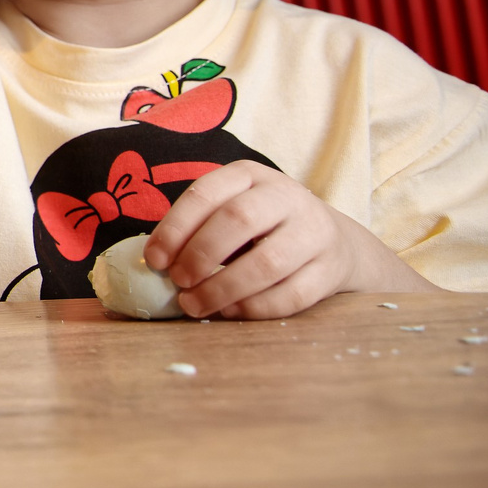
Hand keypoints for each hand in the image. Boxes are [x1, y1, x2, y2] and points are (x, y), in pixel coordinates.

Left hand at [144, 161, 430, 318]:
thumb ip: (197, 230)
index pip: (206, 193)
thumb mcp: (231, 212)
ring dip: (223, 288)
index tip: (154, 260)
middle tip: (178, 282)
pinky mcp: (331, 269)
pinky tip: (230, 311)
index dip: (175, 228)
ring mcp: (314, 232)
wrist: (334, 243)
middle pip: (238, 220)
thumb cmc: (262, 229)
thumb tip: (153, 264)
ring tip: (196, 304)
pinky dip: (255, 307)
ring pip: (267, 262)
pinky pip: (292, 295)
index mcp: (250, 175)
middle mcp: (286, 196)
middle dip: (200, 255)